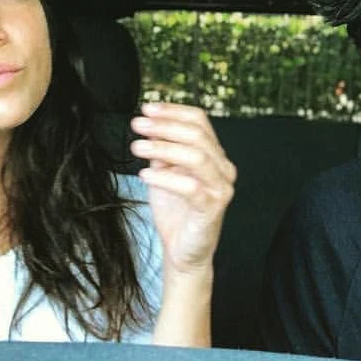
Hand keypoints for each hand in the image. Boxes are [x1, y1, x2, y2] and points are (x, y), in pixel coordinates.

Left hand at [129, 102, 235, 277]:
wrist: (182, 251)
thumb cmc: (175, 212)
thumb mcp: (164, 172)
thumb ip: (161, 150)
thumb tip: (148, 123)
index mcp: (214, 155)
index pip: (199, 121)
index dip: (173, 111)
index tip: (147, 108)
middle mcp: (223, 168)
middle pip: (198, 134)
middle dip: (165, 126)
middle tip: (138, 124)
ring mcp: (221, 188)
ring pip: (197, 156)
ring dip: (163, 147)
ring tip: (137, 146)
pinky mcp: (212, 208)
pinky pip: (190, 186)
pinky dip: (166, 177)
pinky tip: (145, 174)